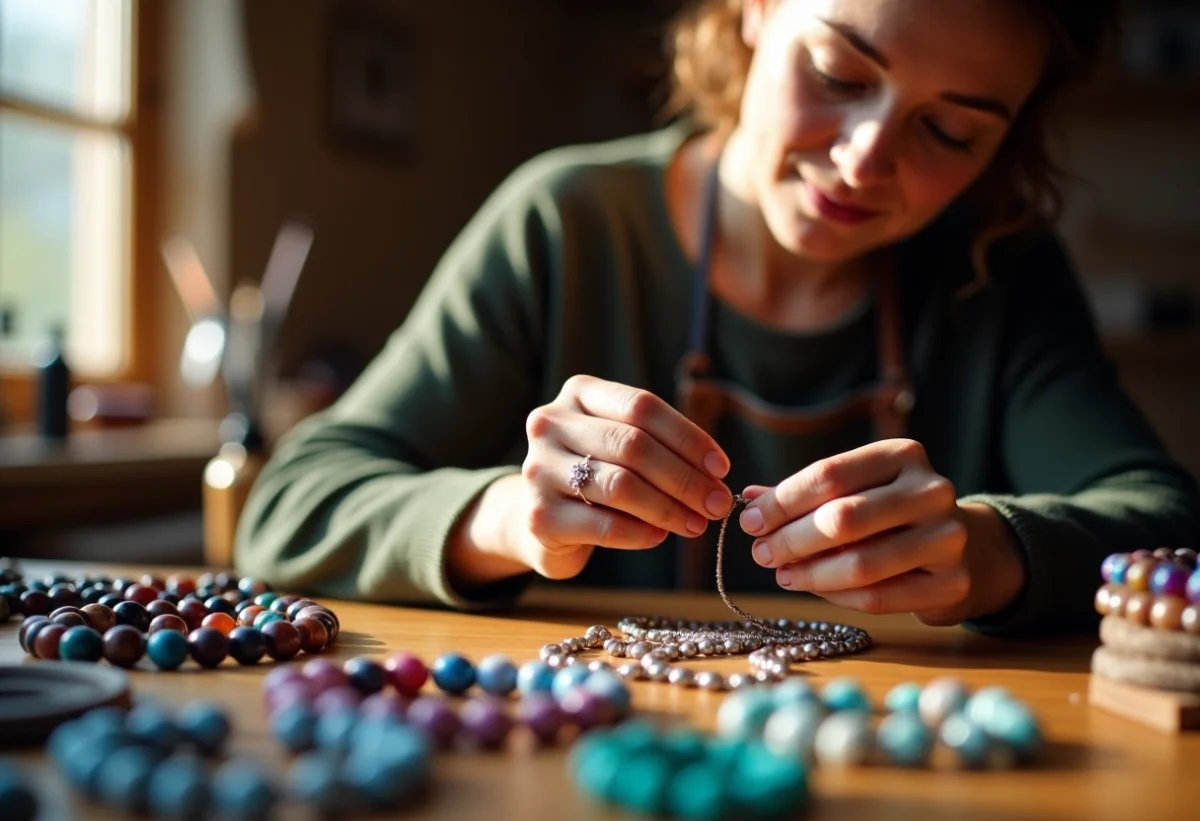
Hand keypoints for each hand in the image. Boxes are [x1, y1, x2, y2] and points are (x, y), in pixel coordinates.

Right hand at [453, 375, 733, 583]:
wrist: (540, 516)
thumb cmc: (595, 474)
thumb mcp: (620, 444)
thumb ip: (658, 446)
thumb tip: (714, 476)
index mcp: (578, 393)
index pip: (642, 406)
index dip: (688, 437)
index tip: (721, 468)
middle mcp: (551, 423)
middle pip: (634, 445)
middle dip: (685, 478)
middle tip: (717, 503)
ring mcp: (539, 468)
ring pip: (621, 485)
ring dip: (669, 508)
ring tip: (696, 523)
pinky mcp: (539, 515)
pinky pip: (605, 524)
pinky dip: (642, 532)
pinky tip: (659, 536)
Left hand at [739, 439, 1024, 623]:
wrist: (966, 549)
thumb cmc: (892, 514)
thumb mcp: (856, 489)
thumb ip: (806, 494)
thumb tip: (750, 498)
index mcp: (902, 455)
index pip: (829, 474)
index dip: (782, 501)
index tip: (751, 521)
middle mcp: (931, 490)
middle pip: (843, 518)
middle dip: (791, 539)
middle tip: (761, 552)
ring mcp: (948, 538)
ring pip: (861, 563)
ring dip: (810, 573)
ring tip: (782, 573)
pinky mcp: (952, 583)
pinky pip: (879, 598)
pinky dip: (837, 596)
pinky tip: (814, 588)